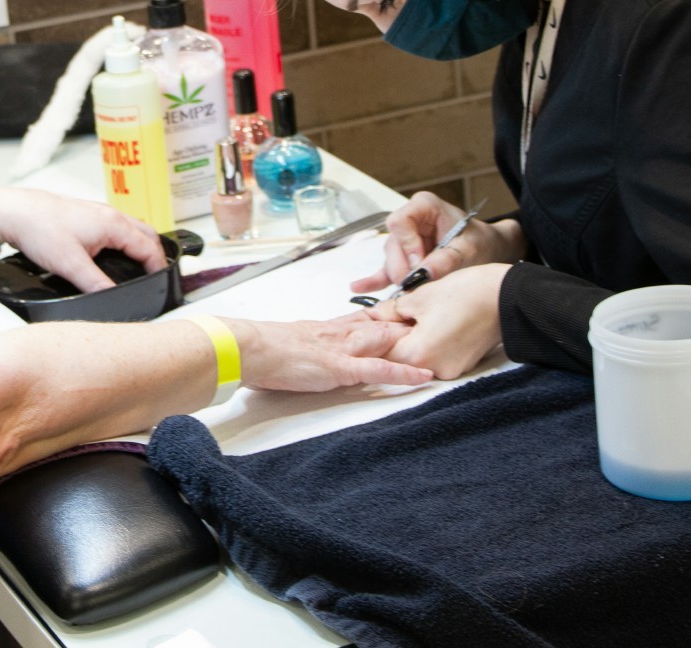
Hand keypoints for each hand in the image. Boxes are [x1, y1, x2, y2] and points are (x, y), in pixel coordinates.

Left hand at [0, 187, 165, 292]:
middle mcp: (110, 215)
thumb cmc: (41, 229)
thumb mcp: (70, 265)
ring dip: (140, 245)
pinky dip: (125, 240)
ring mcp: (99, 212)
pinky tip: (114, 253)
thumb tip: (112, 298)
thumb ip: (94, 284)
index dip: (158, 267)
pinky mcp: (87, 215)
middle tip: (156, 273)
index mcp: (114, 224)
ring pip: (132, 228)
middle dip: (155, 254)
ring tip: (140, 264)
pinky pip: (117, 227)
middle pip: (146, 234)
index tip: (161, 282)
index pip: (149, 247)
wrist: (16, 212)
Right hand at [224, 317, 434, 392]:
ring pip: (386, 342)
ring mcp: (342, 350)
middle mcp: (340, 334)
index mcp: (327, 328)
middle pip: (382, 326)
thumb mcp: (289, 342)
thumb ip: (305, 347)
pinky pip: (377, 370)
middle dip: (410, 326)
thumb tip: (307, 355)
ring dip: (413, 344)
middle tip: (440, 322)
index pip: (364, 319)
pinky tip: (423, 376)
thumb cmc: (261, 349)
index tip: (409, 315)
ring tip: (442, 344)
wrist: (248, 349)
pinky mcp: (339, 368)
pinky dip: (403, 374)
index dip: (389, 318)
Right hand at [350, 191, 524, 293]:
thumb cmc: (482, 243)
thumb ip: (446, 260)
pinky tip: (358, 288)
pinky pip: (386, 270)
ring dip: (401, 278)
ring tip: (413, 291)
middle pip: (392, 244)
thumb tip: (423, 273)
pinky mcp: (404, 259)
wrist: (490, 252)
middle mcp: (410, 221)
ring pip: (390, 260)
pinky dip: (375, 280)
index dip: (406, 245)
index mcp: (424, 207)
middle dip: (402, 267)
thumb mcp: (470, 250)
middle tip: (416, 285)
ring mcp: (405, 241)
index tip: (420, 265)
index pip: (399, 222)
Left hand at [356, 263, 508, 379]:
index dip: (367, 336)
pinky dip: (427, 341)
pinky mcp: (461, 364)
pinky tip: (430, 322)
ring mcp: (450, 370)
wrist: (507, 297)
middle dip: (389, 336)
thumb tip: (374, 316)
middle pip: (397, 356)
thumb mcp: (419, 297)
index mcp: (418, 354)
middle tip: (382, 316)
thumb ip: (391, 311)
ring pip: (417, 355)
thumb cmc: (466, 293)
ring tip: (409, 315)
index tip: (357, 327)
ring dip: (408, 338)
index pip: (379, 351)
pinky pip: (434, 355)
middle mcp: (434, 369)